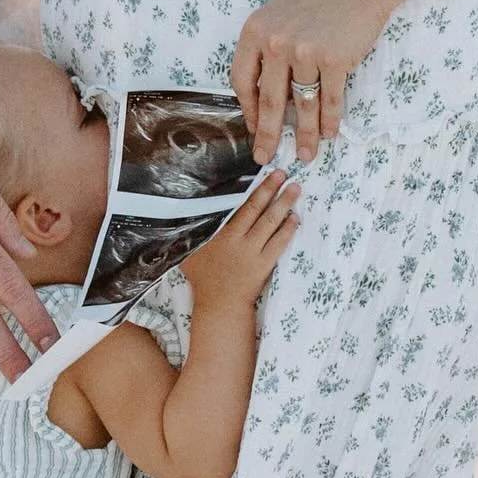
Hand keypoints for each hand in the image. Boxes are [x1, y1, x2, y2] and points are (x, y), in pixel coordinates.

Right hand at [183, 170, 300, 309]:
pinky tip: (295, 217)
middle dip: (270, 189)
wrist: (219, 305)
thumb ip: (192, 235)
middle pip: (256, 208)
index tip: (260, 172)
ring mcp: (253, 251)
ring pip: (270, 222)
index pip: (237, 205)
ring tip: (295, 188)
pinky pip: (279, 243)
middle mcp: (238, 239)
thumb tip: (183, 216)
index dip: (251, 189)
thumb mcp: (190, 254)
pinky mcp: (265, 264)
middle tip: (282, 172)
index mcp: (220, 233)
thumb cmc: (203, 280)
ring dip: (284, 204)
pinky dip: (288, 229)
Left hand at [230, 0, 400, 164]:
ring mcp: (305, 52)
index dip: (248, 110)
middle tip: (265, 158)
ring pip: (303, 106)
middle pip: (269, 102)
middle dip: (268, 136)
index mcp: (256, 32)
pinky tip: (329, 134)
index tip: (254, 129)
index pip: (243, 81)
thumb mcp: (281, 17)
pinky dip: (329, 121)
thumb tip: (269, 97)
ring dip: (306, 136)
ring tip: (306, 154)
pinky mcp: (334, 60)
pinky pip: (329, 100)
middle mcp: (276, 42)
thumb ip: (270, 51)